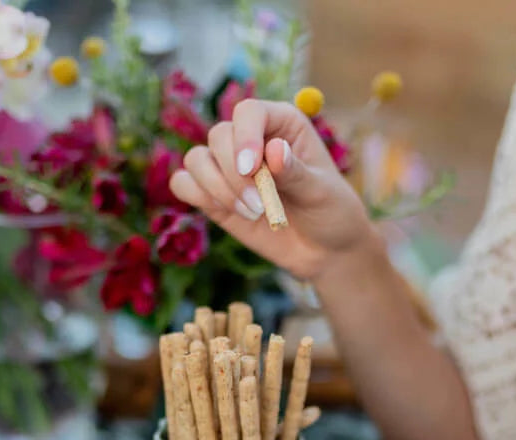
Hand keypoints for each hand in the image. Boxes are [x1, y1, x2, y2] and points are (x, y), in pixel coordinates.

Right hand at [169, 98, 371, 280]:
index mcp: (281, 124)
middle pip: (218, 136)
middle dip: (234, 174)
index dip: (244, 136)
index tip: (251, 169)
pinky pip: (184, 184)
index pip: (248, 112)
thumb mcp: (322, 192)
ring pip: (196, 159)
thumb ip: (296, 172)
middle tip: (260, 206)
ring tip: (251, 213)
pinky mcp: (215, 196)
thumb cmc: (331, 213)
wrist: (325, 250)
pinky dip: (197, 195)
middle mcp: (251, 139)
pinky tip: (226, 212)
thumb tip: (273, 151)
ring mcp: (229, 168)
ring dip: (216, 188)